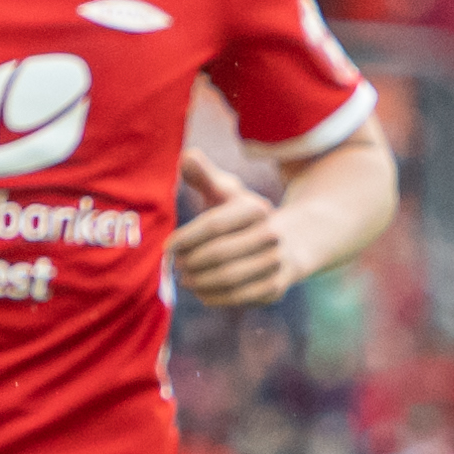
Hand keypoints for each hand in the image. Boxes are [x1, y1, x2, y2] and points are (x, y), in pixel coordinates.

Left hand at [170, 149, 301, 309]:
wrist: (287, 244)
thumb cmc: (241, 217)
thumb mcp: (226, 193)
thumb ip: (204, 176)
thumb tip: (186, 156)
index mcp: (256, 208)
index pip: (214, 225)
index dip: (186, 238)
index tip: (166, 248)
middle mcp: (271, 234)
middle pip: (219, 254)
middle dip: (191, 263)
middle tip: (176, 267)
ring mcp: (275, 262)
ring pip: (228, 278)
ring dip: (200, 282)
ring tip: (186, 279)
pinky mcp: (275, 287)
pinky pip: (238, 297)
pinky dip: (214, 297)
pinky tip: (201, 291)